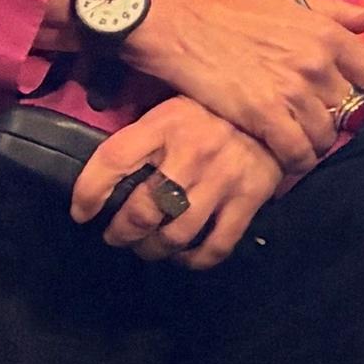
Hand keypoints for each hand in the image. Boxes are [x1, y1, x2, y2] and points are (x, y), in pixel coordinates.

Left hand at [71, 95, 289, 268]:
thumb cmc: (217, 107)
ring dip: (152, 250)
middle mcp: (192, 152)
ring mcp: (222, 178)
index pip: (113, 160)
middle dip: (120, 233)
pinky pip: (216, 245)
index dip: (89, 193)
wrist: (281, 106)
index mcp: (165, 122)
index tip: (82, 213)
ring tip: (147, 247)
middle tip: (116, 236)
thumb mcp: (176, 103)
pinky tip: (184, 256)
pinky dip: (194, 260)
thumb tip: (109, 169)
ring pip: (175, 235)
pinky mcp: (250, 198)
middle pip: (141, 210)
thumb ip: (145, 132)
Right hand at [115, 0, 363, 167]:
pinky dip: (296, 160)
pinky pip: (298, 152)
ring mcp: (292, 91)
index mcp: (328, 34)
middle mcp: (318, 63)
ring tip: (298, 137)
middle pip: (352, 109)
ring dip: (315, 142)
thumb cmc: (234, 12)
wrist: (182, 25)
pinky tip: (285, 155)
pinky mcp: (265, 115)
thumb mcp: (289, 2)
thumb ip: (335, 12)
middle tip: (316, 119)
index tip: (346, 93)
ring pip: (327, 135)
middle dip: (337, 118)